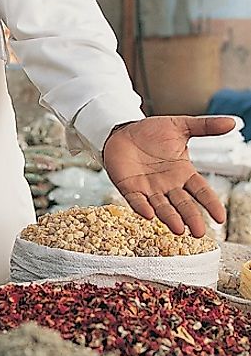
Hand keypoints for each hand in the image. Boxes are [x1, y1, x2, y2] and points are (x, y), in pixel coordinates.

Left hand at [103, 115, 235, 236]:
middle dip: (191, 218)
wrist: (123, 130)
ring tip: (179, 229)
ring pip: (162, 207)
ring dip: (170, 218)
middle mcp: (168, 185)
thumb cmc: (152, 132)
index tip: (220, 217)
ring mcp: (149, 189)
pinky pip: (136, 200)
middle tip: (199, 232)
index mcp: (183, 173)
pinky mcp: (129, 188)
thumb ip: (205, 127)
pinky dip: (142, 207)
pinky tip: (149, 214)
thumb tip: (232, 122)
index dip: (210, 203)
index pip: (201, 191)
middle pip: (183, 205)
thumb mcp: (181, 126)